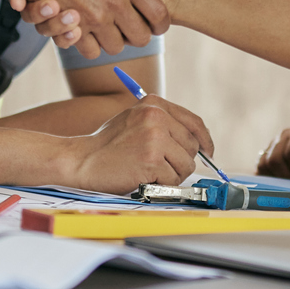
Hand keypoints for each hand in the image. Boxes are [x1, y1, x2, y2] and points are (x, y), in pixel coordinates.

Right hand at [64, 99, 207, 192]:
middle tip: (161, 168)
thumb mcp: (135, 121)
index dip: (204, 139)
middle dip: (182, 162)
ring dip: (171, 175)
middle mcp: (156, 116)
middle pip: (192, 146)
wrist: (81, 160)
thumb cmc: (107, 146)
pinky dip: (160, 184)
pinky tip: (141, 177)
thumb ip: (163, 124)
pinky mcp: (151, 159)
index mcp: (154, 103)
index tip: (208, 152)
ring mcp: (154, 137)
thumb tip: (197, 142)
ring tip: (146, 170)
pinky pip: (172, 180)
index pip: (193, 121)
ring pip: (185, 165)